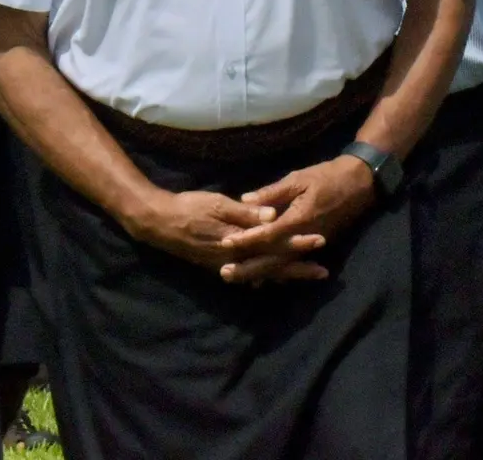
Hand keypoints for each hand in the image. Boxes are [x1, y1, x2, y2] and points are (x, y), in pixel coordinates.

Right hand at [123, 189, 316, 275]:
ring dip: (284, 275)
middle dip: (298, 268)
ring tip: (306, 276)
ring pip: (261, 273)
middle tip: (324, 272)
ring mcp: (226, 265)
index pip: (274, 245)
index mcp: (237, 242)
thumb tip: (272, 216)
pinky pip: (248, 275)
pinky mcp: (218, 266)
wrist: (159, 224)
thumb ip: (245, 212)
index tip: (319, 242)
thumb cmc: (189, 208)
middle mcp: (235, 259)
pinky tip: (274, 278)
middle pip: (272, 266)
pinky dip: (263, 276)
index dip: (297, 244)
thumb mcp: (218, 203)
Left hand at [216, 155, 375, 284]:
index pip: (268, 234)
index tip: (226, 243)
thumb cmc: (327, 176)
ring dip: (260, 273)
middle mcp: (304, 237)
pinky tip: (261, 277)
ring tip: (237, 279)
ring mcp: (312, 245)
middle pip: (273, 258)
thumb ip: (272, 192)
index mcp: (299, 219)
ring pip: (282, 264)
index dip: (247, 239)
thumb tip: (244, 200)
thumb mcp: (298, 178)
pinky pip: (293, 262)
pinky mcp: (316, 246)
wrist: (360, 184)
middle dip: (249, 268)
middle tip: (224, 273)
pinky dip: (277, 271)